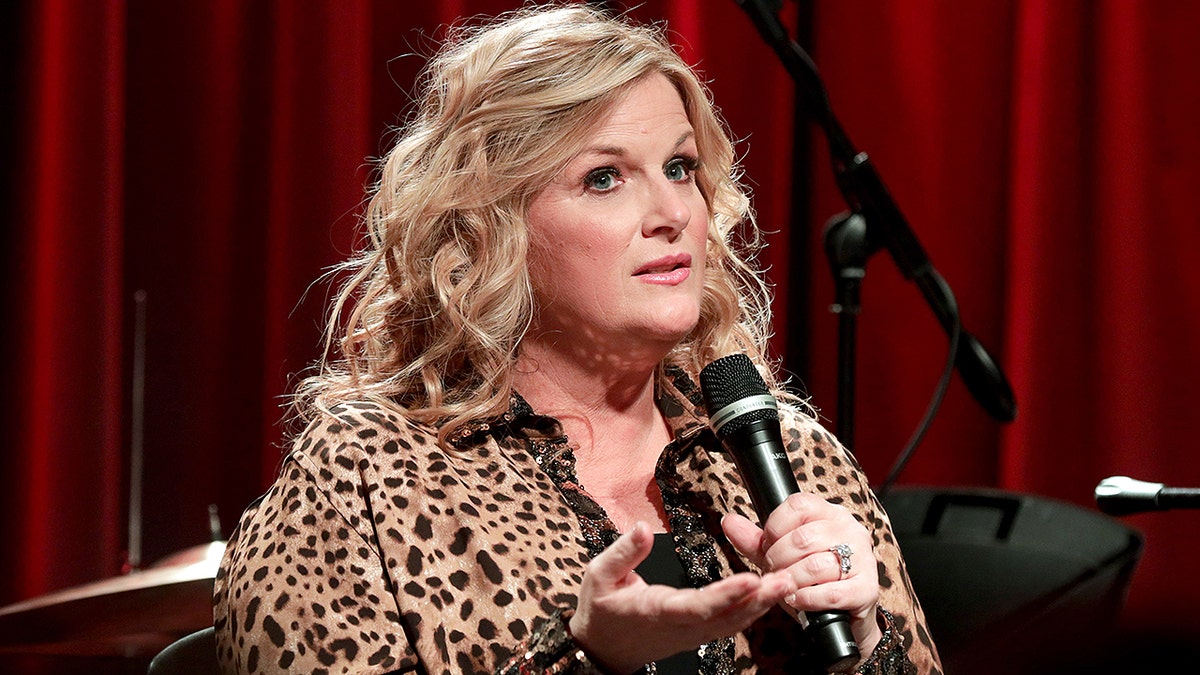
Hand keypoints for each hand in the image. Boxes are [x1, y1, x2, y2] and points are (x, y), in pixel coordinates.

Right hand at [569, 522, 791, 673]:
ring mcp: (691, 635)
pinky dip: (751, 611)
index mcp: (656, 611)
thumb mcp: (599, 575)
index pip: (696, 606)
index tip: (749, 579)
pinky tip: (768, 596)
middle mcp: (680, 627)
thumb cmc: (601, 612)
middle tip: (784, 579)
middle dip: (758, 599)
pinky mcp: (697, 635)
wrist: (601, 650)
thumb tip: (643, 528)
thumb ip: (623, 552)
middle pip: (725, 617)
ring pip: (732, 623)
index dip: (725, 595)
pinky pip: (729, 625)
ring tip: (785, 583)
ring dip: (760, 605)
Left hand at [722, 493, 881, 654]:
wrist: (842, 615)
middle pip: (803, 537)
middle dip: (779, 559)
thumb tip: (728, 521)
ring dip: (792, 581)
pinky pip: (831, 592)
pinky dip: (808, 599)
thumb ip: (755, 540)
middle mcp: (850, 530)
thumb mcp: (780, 556)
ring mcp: (863, 558)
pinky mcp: (867, 589)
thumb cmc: (811, 580)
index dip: (774, 527)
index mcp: (829, 513)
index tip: (769, 546)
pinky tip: (798, 600)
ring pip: (816, 565)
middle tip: (775, 572)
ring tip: (786, 587)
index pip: (797, 505)